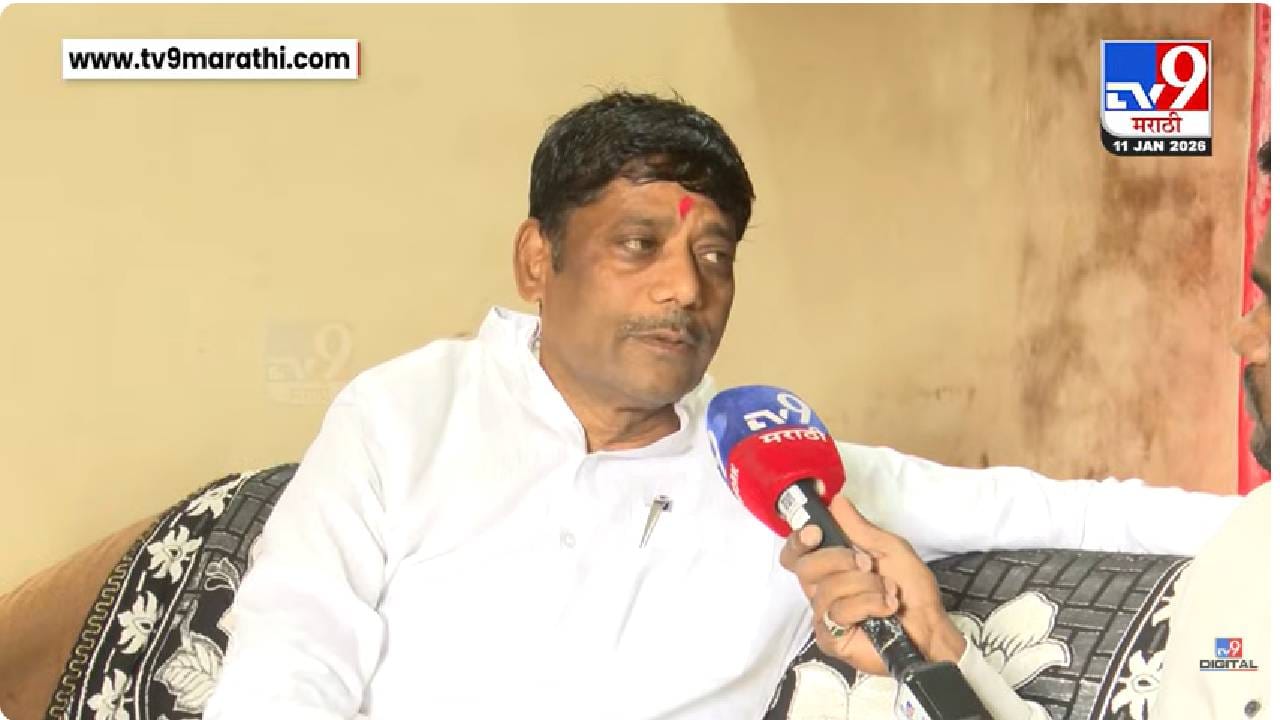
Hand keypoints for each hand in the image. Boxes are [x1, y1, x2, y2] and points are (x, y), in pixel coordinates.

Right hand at [778, 496, 965, 674]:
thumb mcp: (891, 549)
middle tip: (868, 565)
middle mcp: (822, 590)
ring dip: (866, 587)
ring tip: (888, 592)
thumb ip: (860, 528)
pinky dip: (867, 606)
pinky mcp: (831, 639)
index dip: (798, 541)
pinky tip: (884, 610)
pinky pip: (837, 614)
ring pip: (827, 590)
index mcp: (831, 567)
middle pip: (805, 568)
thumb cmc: (912, 591)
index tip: (817, 533)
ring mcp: (825, 616)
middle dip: (839, 560)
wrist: (929, 626)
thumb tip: (836, 502)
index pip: (795, 554)